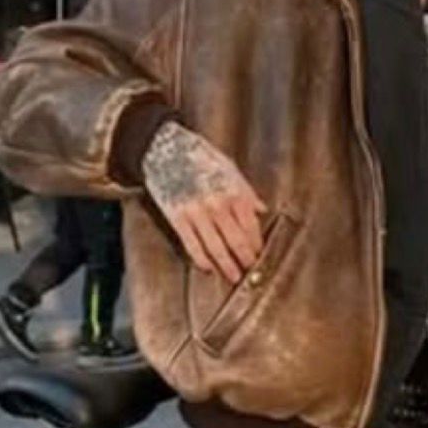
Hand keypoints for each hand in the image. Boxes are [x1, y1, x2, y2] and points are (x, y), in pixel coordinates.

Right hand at [143, 123, 265, 283]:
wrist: (166, 149)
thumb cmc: (200, 156)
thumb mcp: (230, 168)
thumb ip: (246, 191)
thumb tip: (261, 209)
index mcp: (234, 193)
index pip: (251, 227)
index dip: (256, 245)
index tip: (258, 255)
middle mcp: (218, 206)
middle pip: (237, 242)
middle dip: (245, 260)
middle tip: (250, 273)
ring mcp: (198, 214)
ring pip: (217, 248)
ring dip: (227, 266)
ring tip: (234, 277)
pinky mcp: (178, 219)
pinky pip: (192, 245)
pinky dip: (201, 260)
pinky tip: (208, 269)